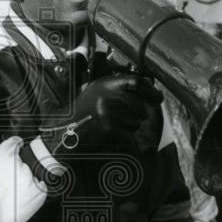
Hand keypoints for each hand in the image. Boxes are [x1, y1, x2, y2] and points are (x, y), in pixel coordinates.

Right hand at [41, 74, 163, 153]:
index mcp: (104, 84)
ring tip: (111, 129)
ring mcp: (108, 111)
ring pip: (136, 122)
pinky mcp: (109, 127)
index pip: (135, 82)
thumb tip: (148, 94)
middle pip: (140, 106)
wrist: (62, 134)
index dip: (150, 90)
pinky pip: (130, 135)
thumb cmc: (81, 116)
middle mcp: (108, 95)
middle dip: (137, 116)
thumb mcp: (96, 94)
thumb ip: (118, 91)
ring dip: (129, 128)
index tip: (158, 98)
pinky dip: (125, 140)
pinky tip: (112, 138)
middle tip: (123, 121)